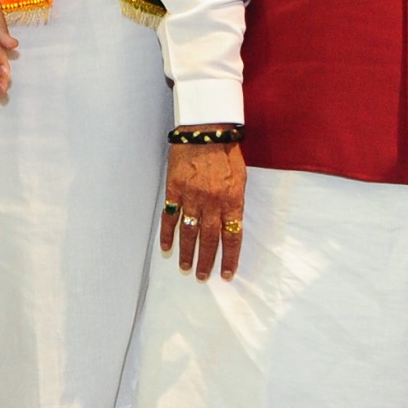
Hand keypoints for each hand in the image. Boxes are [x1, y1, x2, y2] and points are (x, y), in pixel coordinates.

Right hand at [161, 138, 245, 280]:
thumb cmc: (227, 151)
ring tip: (186, 268)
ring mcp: (191, 197)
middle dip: (207, 261)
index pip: (232, 236)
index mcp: (232, 200)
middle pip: (210, 239)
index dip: (230, 257)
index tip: (227, 274)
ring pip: (189, 232)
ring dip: (187, 252)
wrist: (205, 130)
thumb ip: (235, 200)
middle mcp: (212, 202)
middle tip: (203, 277)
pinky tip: (166, 247)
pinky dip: (167, 234)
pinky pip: (170, 217)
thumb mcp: (241, 176)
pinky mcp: (174, 190)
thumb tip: (232, 221)